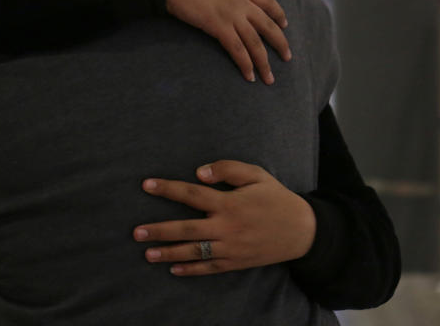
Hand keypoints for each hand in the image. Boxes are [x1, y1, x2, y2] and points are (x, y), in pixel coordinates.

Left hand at [133, 160, 315, 275]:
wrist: (303, 231)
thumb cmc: (276, 198)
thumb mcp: (256, 174)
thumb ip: (227, 169)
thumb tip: (199, 172)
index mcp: (229, 203)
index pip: (192, 194)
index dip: (167, 189)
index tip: (146, 185)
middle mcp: (227, 227)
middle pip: (186, 229)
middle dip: (159, 231)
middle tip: (137, 232)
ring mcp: (231, 248)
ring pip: (194, 252)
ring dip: (169, 253)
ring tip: (147, 254)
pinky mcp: (236, 263)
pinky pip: (209, 268)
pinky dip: (190, 270)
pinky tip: (173, 269)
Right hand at [166, 0, 290, 84]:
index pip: (267, 2)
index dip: (278, 14)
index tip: (285, 24)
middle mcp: (240, 3)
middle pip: (267, 25)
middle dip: (280, 43)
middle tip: (287, 57)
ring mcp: (230, 15)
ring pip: (255, 42)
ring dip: (264, 62)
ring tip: (270, 78)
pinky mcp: (218, 27)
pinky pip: (237, 49)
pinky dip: (245, 64)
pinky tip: (250, 77)